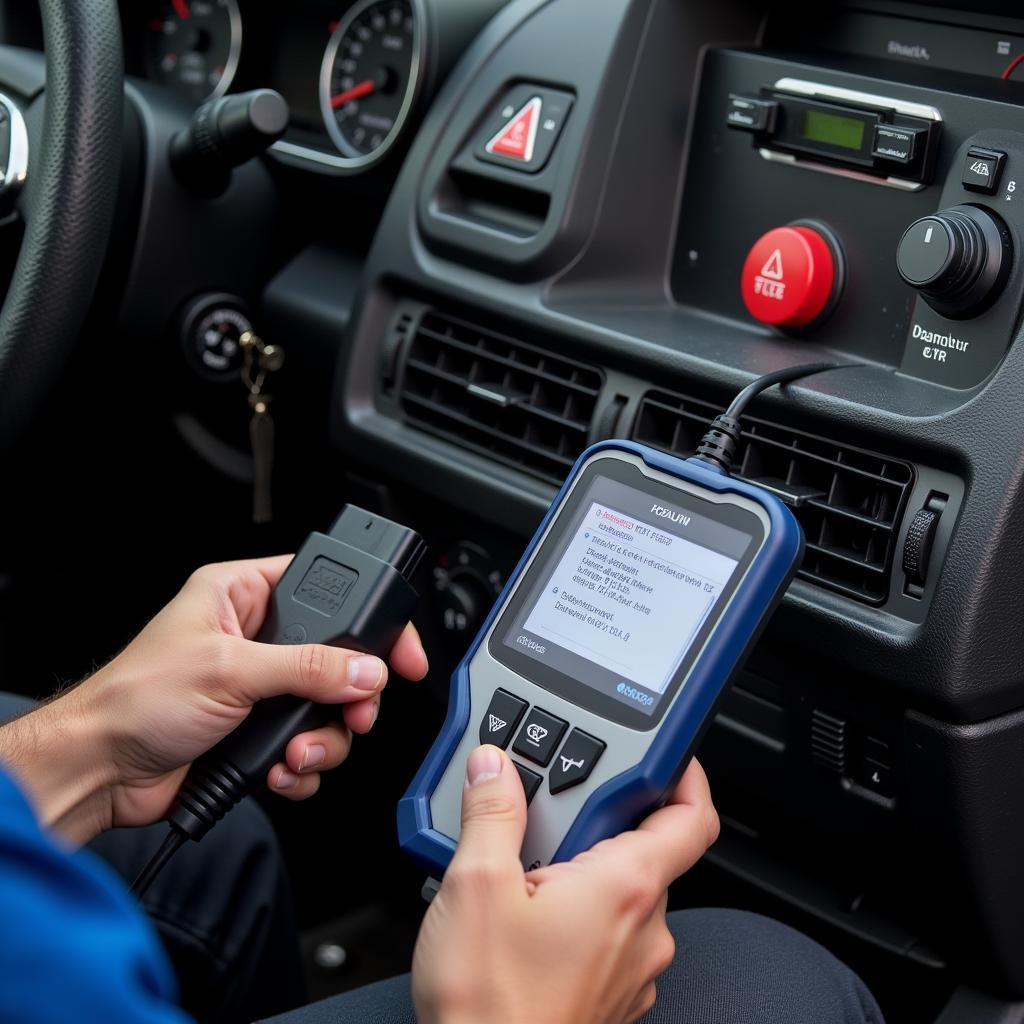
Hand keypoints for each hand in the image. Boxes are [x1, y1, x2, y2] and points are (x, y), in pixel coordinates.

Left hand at [0, 557, 427, 842]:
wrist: (100, 771)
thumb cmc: (134, 699)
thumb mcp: (231, 670)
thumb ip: (308, 667)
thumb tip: (365, 669)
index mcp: (242, 594)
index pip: (327, 590)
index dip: (369, 618)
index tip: (400, 651)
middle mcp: (256, 637)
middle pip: (339, 658)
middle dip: (349, 697)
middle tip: (354, 713)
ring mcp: (259, 688)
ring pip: (328, 709)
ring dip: (323, 740)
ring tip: (296, 753)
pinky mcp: (257, 732)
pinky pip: (307, 745)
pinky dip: (301, 766)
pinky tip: (277, 770)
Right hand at [412, 746, 718, 1023]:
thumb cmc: (489, 1008)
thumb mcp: (474, 886)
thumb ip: (491, 813)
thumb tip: (495, 768)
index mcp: (626, 886)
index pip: (693, 815)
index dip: (683, 773)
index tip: (661, 752)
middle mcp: (645, 928)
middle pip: (644, 845)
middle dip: (595, 821)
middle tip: (540, 816)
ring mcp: (632, 967)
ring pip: (621, 890)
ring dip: (580, 867)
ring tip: (518, 869)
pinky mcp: (610, 992)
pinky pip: (607, 931)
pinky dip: (576, 910)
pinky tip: (524, 915)